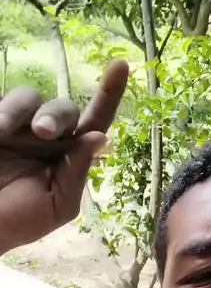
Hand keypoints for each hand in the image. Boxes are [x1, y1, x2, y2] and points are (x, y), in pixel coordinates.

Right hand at [0, 60, 128, 254]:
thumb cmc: (17, 221)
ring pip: (27, 97)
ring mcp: (15, 125)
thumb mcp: (56, 206)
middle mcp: (44, 136)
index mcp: (67, 155)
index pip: (95, 121)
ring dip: (17, 109)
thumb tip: (99, 137)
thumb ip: (77, 173)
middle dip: (55, 115)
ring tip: (0, 130)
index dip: (109, 94)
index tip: (121, 65)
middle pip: (61, 108)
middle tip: (41, 132)